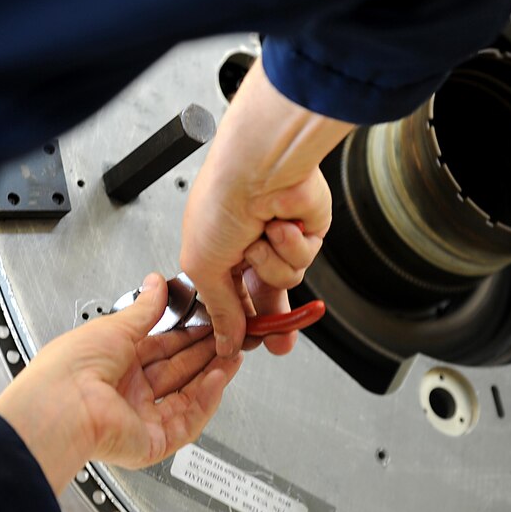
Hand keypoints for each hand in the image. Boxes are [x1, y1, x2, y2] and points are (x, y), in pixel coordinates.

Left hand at [0, 273, 242, 494]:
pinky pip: (187, 421)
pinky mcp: (151, 442)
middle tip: (229, 337)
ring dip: (212, 376)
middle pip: (177, 372)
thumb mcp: (115, 326)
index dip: (187, 335)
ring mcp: (140, 419)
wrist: (61, 405)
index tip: (209, 322)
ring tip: (232, 355)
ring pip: (187, 397)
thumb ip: (144, 309)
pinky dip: (206, 400)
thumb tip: (156, 284)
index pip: (161, 348)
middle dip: (205, 354)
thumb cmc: (71, 366)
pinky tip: (219, 378)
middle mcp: (127, 393)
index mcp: (114, 365)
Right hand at [181, 58, 353, 356]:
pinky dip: (291, 245)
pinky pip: (302, 260)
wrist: (260, 168)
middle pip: (264, 297)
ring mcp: (278, 241)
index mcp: (215, 253)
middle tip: (278, 341)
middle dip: (272, 320)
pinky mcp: (305, 234)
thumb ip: (219, 310)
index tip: (244, 343)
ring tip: (260, 237)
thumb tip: (225, 342)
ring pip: (284, 280)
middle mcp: (247, 248)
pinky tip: (280, 225)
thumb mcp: (204, 266)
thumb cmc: (222, 201)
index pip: (229, 300)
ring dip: (271, 262)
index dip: (238, 324)